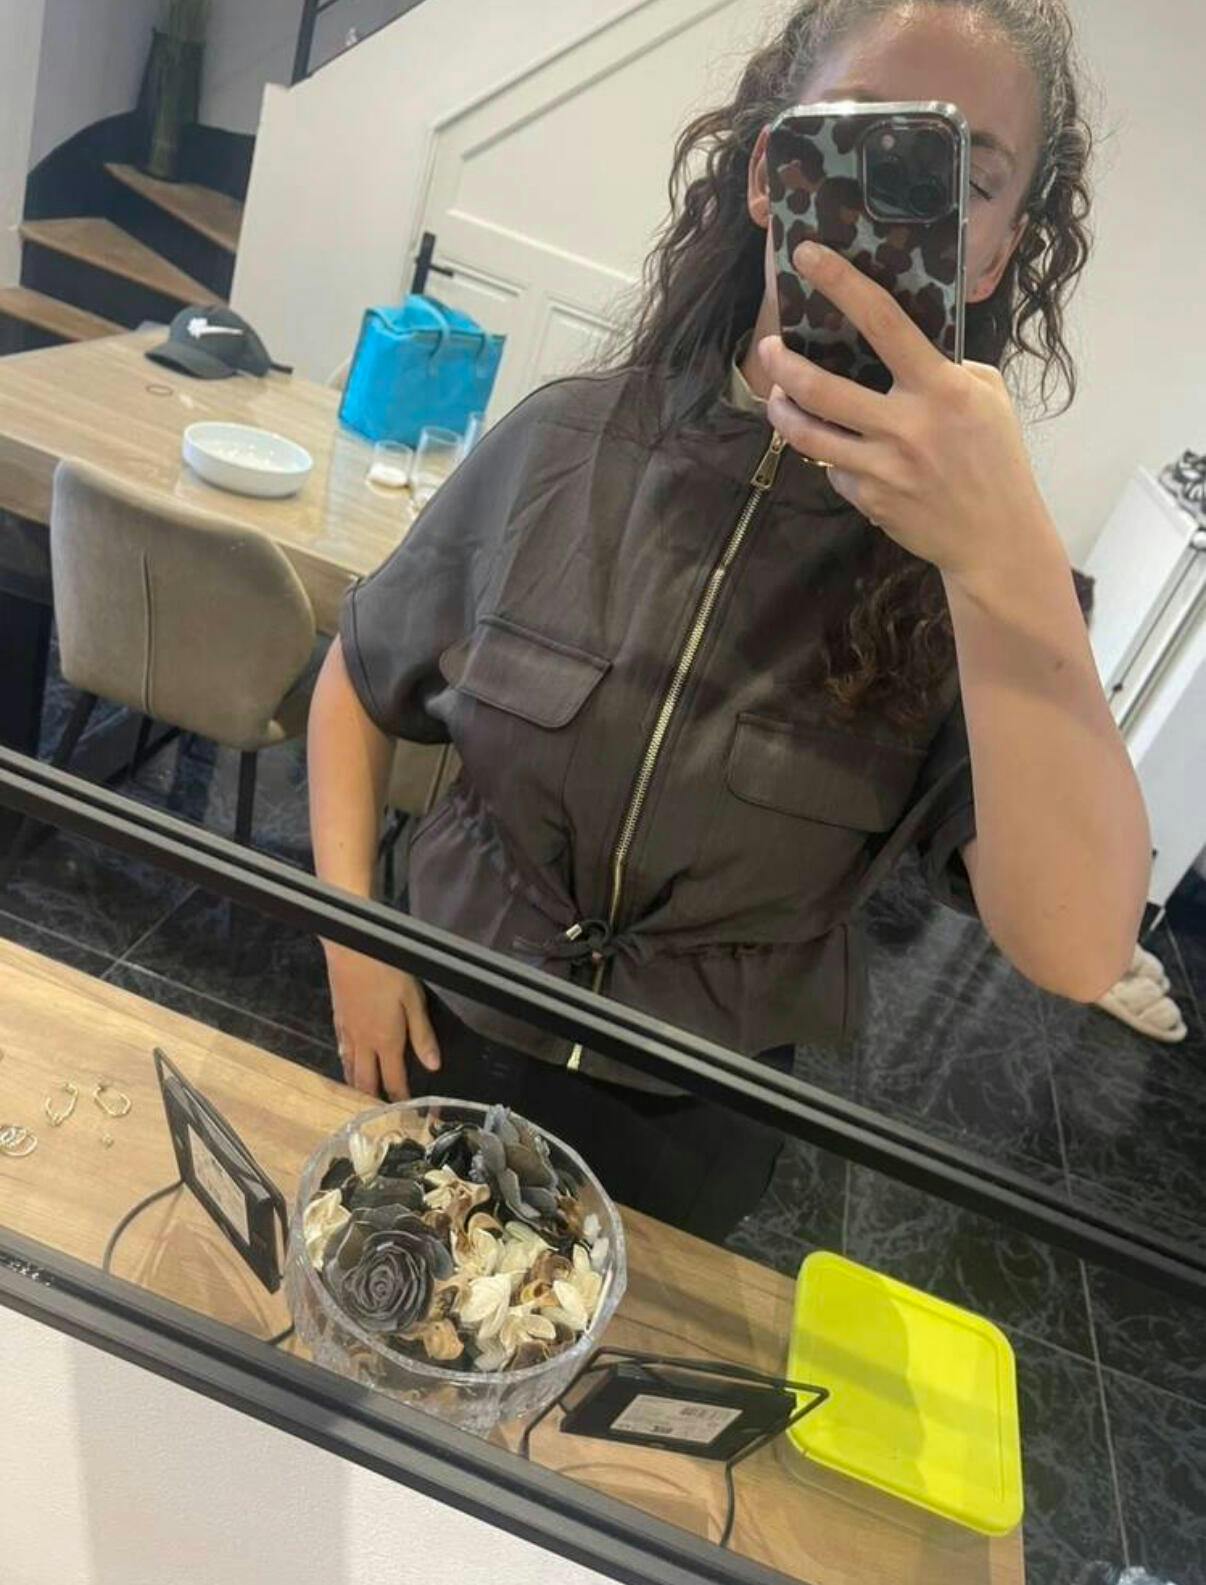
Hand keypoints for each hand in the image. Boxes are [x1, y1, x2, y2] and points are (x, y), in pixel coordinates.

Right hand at [323, 943, 440, 1100]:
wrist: (352, 950)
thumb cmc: (388, 971)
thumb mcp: (414, 1001)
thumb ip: (422, 1035)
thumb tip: (433, 1066)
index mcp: (387, 1041)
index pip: (393, 1079)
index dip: (400, 1097)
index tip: (407, 1111)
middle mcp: (364, 1043)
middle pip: (366, 1080)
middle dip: (373, 1098)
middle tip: (380, 1111)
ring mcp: (347, 1031)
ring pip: (349, 1067)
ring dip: (356, 1084)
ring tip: (361, 1095)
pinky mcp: (337, 1018)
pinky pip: (340, 1048)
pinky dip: (344, 1061)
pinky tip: (345, 1060)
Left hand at [760, 241, 1052, 582]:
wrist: (995, 539)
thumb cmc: (995, 459)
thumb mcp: (987, 398)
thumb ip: (945, 369)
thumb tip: (897, 343)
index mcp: (941, 388)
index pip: (884, 321)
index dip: (841, 283)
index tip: (808, 255)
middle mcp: (907, 426)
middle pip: (821, 388)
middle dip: (783, 365)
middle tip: (769, 348)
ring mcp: (883, 467)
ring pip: (809, 436)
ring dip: (782, 412)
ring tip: (776, 397)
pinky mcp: (868, 500)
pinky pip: (834, 470)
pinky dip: (832, 458)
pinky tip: (840, 451)